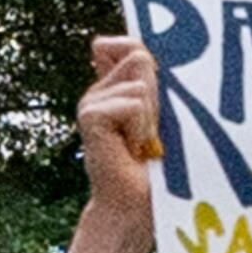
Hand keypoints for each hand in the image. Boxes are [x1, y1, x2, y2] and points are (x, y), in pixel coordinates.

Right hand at [78, 35, 160, 215]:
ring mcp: (91, 101)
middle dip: (157, 95)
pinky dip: (142, 129)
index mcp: (115, 87)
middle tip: (151, 133)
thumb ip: (150, 80)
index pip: (131, 46)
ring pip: (140, 83)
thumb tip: (137, 50)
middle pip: (140, 57)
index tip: (157, 100)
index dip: (147, 59)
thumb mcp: (160, 116)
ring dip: (152, 117)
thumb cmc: (155, 167)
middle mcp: (99, 90)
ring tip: (142, 144)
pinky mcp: (91, 115)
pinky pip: (134, 104)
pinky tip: (132, 150)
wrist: (135, 206)